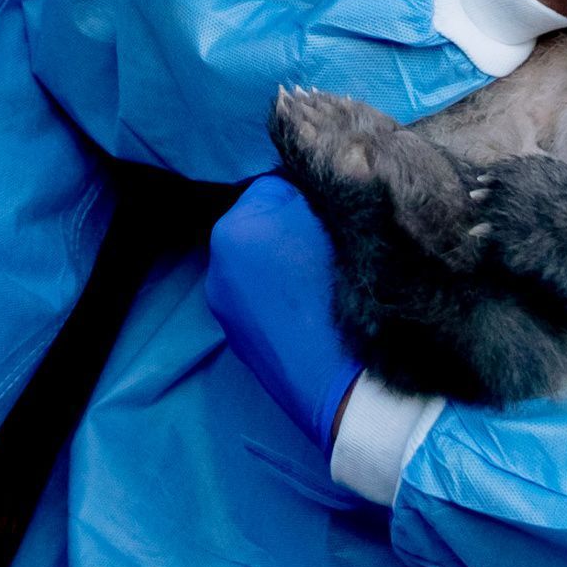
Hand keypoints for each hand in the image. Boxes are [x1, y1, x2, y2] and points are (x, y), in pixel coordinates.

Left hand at [205, 177, 362, 450]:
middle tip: (336, 252)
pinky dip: (287, 303)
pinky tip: (317, 315)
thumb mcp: (338, 219)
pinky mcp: (242, 345)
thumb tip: (315, 179)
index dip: (311, 198)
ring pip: (264, 267)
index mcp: (232, 231)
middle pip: (264, 227)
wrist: (350, 386)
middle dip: (293, 232)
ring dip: (290, 268)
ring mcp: (226, 312)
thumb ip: (319, 190)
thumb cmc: (346, 292)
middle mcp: (216, 270)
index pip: (274, 186)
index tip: (338, 219)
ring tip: (328, 287)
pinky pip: (266, 304)